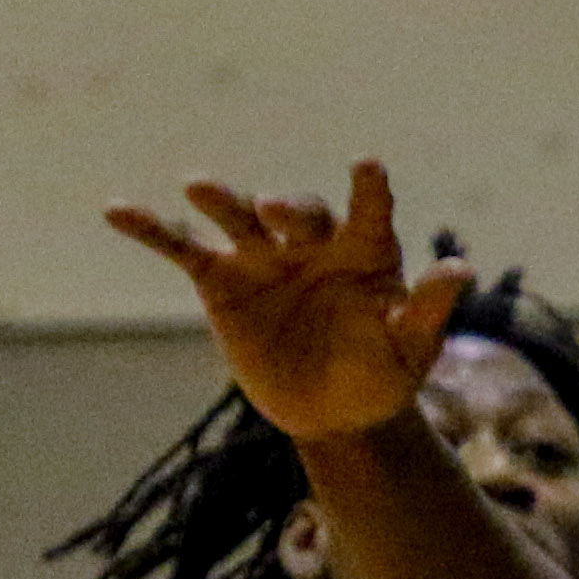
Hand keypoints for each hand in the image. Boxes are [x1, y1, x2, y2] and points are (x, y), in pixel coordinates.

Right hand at [107, 160, 467, 442]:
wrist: (338, 412)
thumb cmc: (385, 371)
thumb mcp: (412, 347)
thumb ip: (428, 309)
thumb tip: (461, 270)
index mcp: (368, 248)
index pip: (370, 209)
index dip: (369, 188)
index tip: (367, 167)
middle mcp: (314, 241)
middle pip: (299, 213)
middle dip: (289, 208)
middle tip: (279, 210)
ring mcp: (264, 257)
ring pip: (239, 218)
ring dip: (222, 199)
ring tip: (199, 185)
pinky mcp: (222, 282)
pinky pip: (184, 249)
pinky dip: (152, 230)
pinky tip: (117, 211)